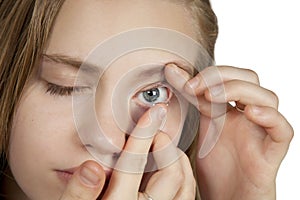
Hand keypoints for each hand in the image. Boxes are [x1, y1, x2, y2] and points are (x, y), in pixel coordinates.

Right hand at [60, 105, 195, 199]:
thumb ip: (78, 192)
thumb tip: (91, 168)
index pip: (135, 164)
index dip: (144, 134)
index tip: (152, 113)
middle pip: (172, 173)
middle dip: (165, 145)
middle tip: (153, 133)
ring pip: (185, 184)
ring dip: (177, 159)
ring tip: (162, 145)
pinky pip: (185, 194)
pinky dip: (181, 174)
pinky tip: (165, 165)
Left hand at [164, 64, 293, 199]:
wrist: (224, 197)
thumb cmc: (215, 168)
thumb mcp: (200, 128)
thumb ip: (192, 101)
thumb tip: (172, 72)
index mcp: (230, 110)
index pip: (227, 76)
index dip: (206, 73)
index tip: (180, 77)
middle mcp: (247, 116)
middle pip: (249, 79)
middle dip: (222, 76)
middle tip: (196, 87)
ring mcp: (260, 132)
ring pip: (268, 98)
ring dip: (240, 90)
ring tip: (214, 96)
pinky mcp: (271, 153)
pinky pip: (283, 130)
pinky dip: (270, 117)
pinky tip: (250, 113)